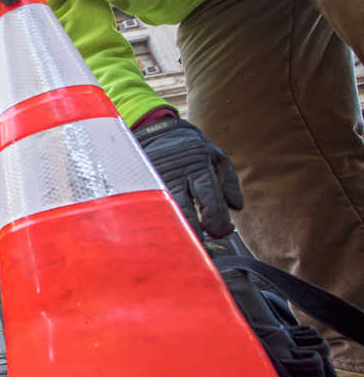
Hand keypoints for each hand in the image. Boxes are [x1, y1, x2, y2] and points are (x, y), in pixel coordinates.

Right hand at [134, 116, 242, 237]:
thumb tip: (236, 207)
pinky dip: (156, 223)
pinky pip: (148, 209)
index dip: (219, 224)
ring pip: (164, 215)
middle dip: (195, 234)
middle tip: (201, 245)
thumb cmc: (192, 148)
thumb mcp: (217, 157)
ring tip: (181, 242)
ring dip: (174, 231)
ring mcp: (155, 182)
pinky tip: (162, 232)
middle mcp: (177, 176)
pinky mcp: (140, 185)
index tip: (222, 231)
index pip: (211, 204)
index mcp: (199, 169)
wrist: (159, 131)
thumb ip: (229, 182)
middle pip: (185, 213)